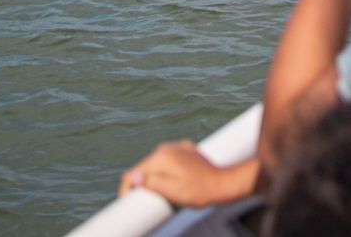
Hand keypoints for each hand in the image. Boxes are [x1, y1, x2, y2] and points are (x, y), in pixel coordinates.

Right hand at [118, 140, 237, 207]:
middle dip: (140, 183)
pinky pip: (169, 162)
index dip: (126, 188)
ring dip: (153, 177)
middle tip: (141, 201)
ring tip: (157, 194)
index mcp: (162, 157)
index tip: (126, 203)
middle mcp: (167, 148)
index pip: (134, 172)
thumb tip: (132, 178)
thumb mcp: (173, 192)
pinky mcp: (187, 152)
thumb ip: (152, 184)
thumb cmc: (200, 191)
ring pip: (157, 164)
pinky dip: (166, 172)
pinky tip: (172, 183)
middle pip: (144, 167)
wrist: (224, 184)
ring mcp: (178, 148)